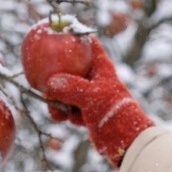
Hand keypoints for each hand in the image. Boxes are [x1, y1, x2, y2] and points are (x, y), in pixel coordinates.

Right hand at [43, 38, 154, 167]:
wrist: (126, 141)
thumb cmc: (114, 113)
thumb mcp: (91, 96)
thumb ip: (69, 87)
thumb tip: (49, 84)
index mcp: (101, 66)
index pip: (88, 43)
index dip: (74, 34)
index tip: (57, 30)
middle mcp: (95, 78)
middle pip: (70, 67)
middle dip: (56, 76)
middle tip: (45, 84)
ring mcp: (91, 95)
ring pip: (66, 90)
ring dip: (58, 100)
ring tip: (57, 112)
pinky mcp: (88, 112)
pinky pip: (69, 107)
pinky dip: (65, 113)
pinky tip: (66, 119)